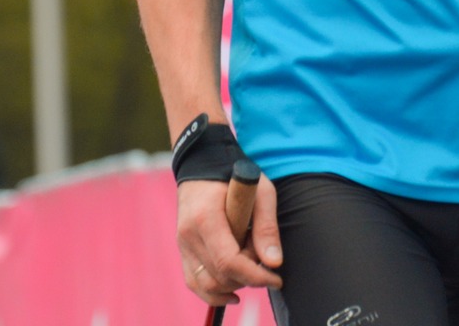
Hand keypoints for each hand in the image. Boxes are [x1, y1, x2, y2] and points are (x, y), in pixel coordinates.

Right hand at [176, 174, 282, 304]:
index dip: (255, 276)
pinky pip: (195, 283)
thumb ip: (267, 227)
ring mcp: (182, 244)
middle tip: (263, 259)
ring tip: (250, 265)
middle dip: (248, 277)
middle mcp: (188, 235)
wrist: (202, 165)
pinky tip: (235, 292)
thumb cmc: (235, 176)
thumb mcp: (261, 192)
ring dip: (234, 285)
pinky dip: (214, 293)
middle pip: (219, 276)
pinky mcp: (183, 251)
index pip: (228, 262)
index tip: (277, 278)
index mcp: (206, 218)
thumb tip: (274, 263)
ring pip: (206, 285)